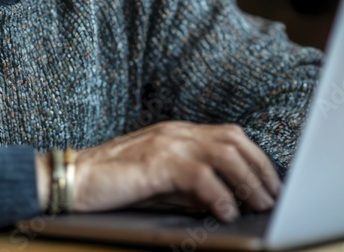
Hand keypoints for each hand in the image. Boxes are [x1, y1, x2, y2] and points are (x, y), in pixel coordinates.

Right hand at [45, 121, 281, 221]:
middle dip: (259, 168)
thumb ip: (189, 186)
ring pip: (223, 154)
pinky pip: (198, 175)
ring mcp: (165, 144)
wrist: (70, 178)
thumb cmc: (112, 183)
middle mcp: (176, 132)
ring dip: (247, 181)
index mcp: (177, 132)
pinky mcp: (155, 162)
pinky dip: (218, 194)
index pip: (230, 135)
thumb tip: (224, 199)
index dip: (256, 158)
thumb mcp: (159, 182)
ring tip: (258, 205)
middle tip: (272, 197)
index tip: (271, 183)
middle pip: (233, 139)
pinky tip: (225, 212)